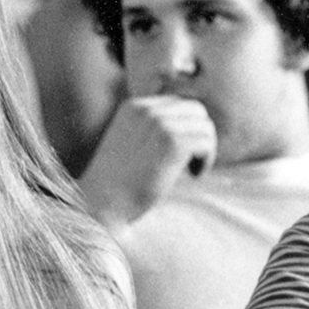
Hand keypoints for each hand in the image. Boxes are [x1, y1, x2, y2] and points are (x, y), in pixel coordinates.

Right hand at [78, 95, 217, 229]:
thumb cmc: (116, 184)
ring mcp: (159, 124)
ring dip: (205, 149)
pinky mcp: (171, 143)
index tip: (178, 155)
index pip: (177, 104)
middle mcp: (146, 110)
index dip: (186, 128)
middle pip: (195, 110)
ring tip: (191, 171)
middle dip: (199, 135)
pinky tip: (193, 175)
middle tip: (190, 163)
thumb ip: (151, 131)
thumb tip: (190, 128)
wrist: (101, 203)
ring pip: (204, 126)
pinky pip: (206, 142)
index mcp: (133, 107)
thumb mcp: (129, 145)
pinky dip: (206, 160)